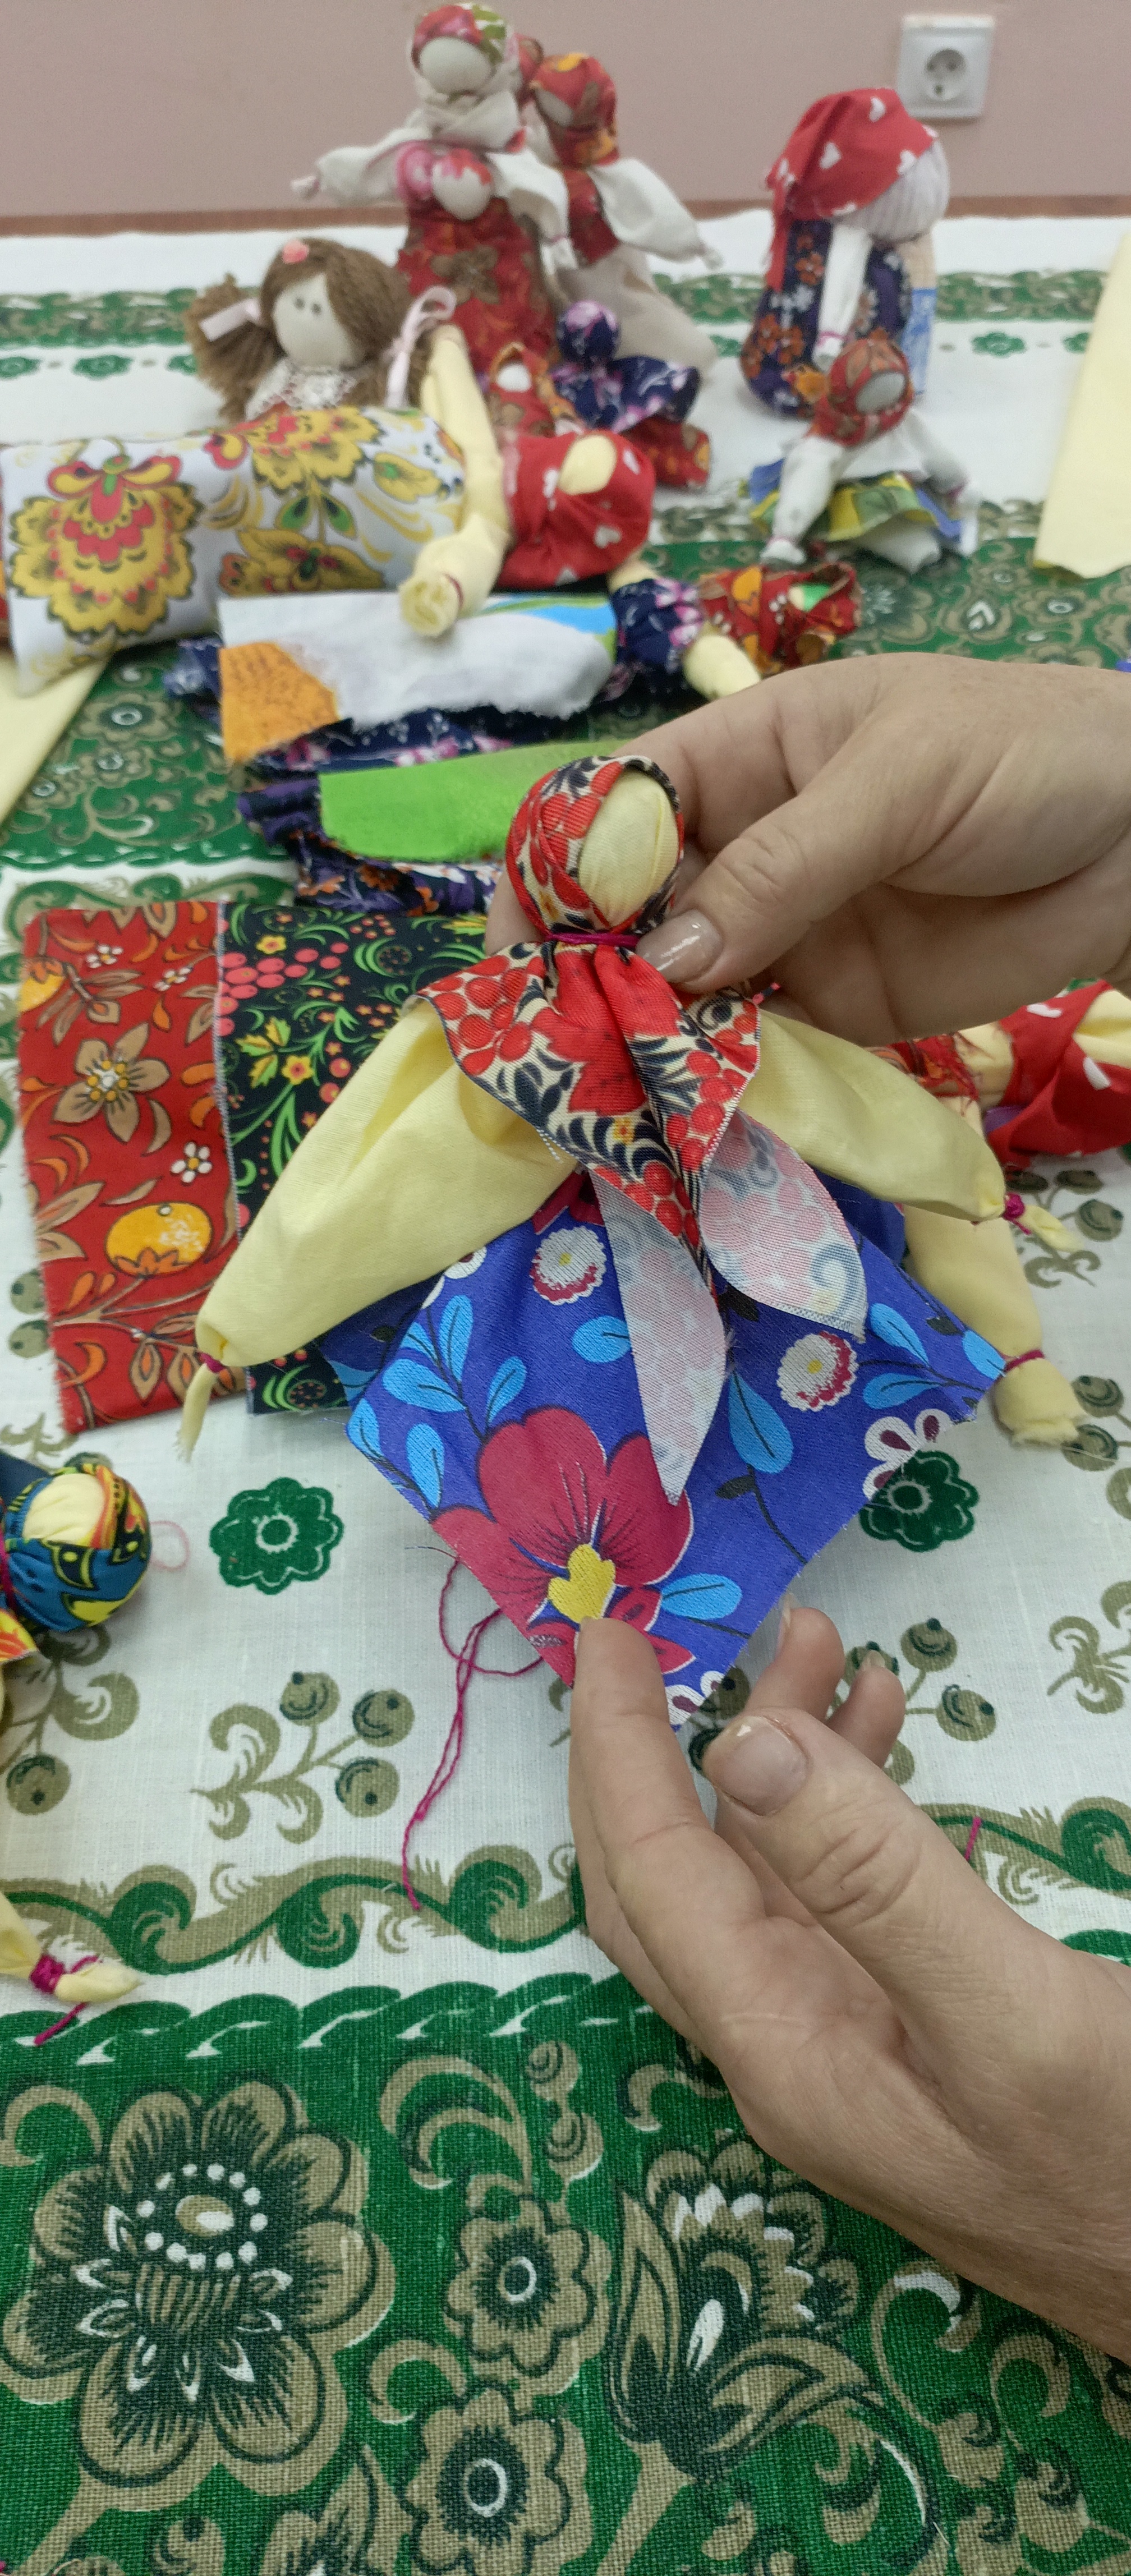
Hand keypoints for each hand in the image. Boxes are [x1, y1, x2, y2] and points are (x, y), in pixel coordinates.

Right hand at [485, 657, 1130, 1040]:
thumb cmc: (1027, 757)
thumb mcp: (899, 781)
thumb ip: (783, 869)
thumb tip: (669, 965)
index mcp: (744, 756)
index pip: (615, 809)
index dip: (560, 873)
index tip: (530, 950)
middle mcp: (746, 848)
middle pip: (629, 915)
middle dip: (585, 977)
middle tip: (556, 1052)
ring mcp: (784, 934)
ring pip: (678, 993)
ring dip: (642, 1043)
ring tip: (606, 1101)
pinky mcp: (832, 1010)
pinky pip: (752, 1049)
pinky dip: (715, 1084)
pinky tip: (686, 1117)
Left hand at [570, 1605, 1130, 2358]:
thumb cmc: (1127, 2164)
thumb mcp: (1010, 2015)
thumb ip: (874, 1882)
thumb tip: (742, 1748)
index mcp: (782, 2052)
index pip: (651, 1873)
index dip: (615, 1747)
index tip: (603, 1633)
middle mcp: (789, 2051)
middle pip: (679, 1873)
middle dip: (682, 1739)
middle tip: (717, 1631)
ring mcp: (848, 2049)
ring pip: (767, 1878)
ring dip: (785, 1761)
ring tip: (841, 1656)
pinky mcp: (913, 2043)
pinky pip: (841, 1905)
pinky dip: (853, 1811)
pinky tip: (891, 1749)